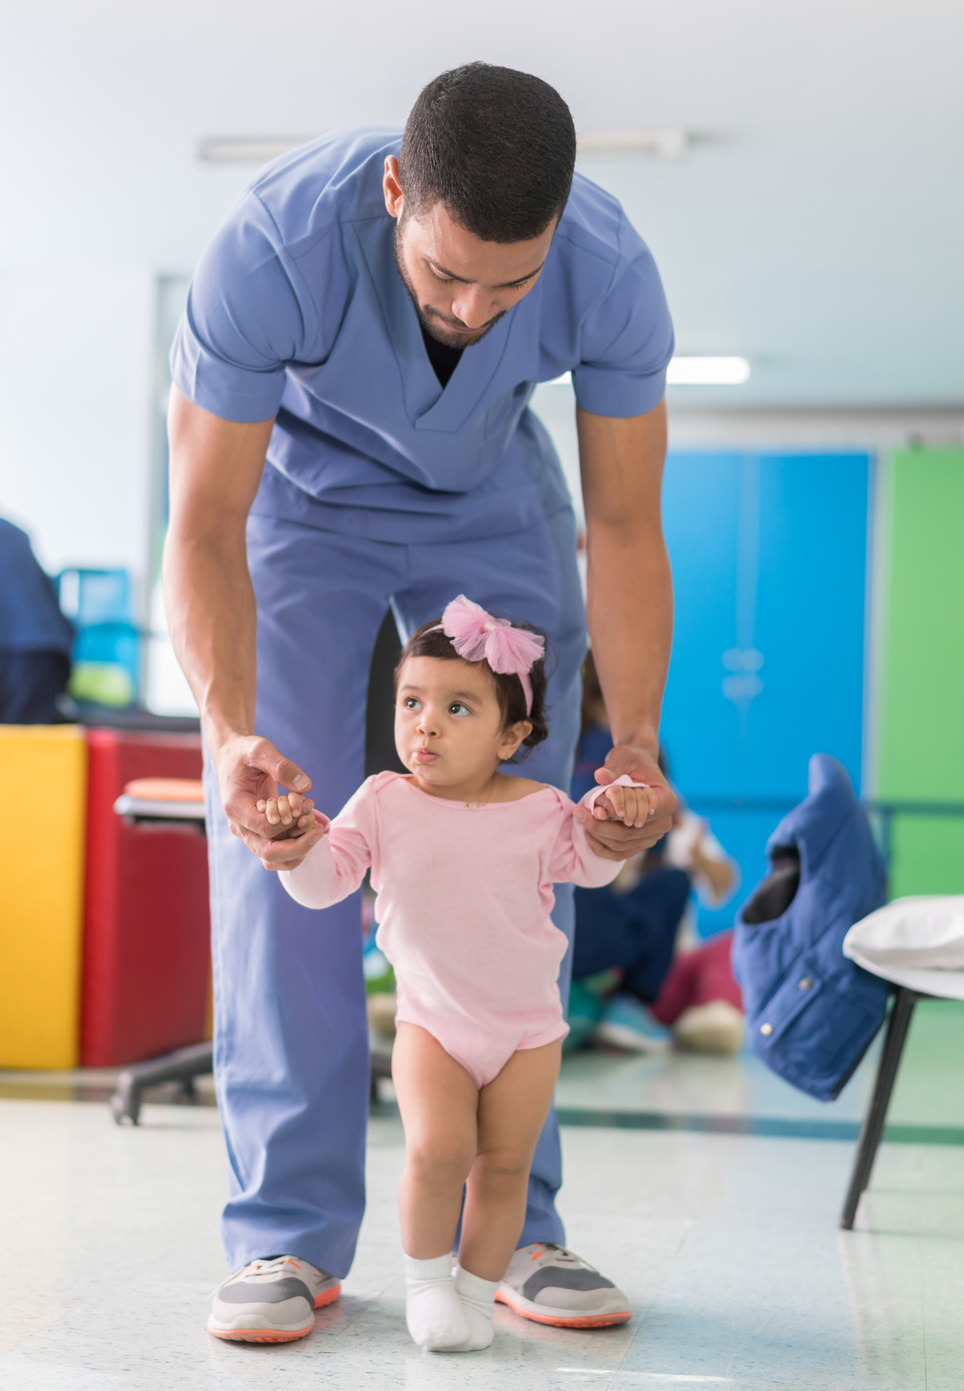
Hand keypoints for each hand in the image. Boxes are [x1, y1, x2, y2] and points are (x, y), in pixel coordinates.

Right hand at [212, 733, 328, 871]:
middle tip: (320, 831)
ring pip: (273, 859)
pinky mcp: (259, 832)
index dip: (290, 822)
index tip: (306, 806)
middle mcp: (239, 826)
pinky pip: (278, 849)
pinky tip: (308, 823)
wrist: (234, 757)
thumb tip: (305, 787)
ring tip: (316, 828)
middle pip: (268, 854)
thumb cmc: (245, 752)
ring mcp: (248, 832)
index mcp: (235, 807)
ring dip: (298, 849)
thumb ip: (281, 766)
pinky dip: (296, 842)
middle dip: (298, 847)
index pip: (265, 829)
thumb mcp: (261, 749)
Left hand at [575, 742, 676, 860]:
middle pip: (628, 834)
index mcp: (666, 801)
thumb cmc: (631, 759)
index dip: (616, 814)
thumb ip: (613, 766)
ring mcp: (654, 835)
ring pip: (621, 845)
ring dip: (598, 836)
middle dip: (601, 826)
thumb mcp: (623, 756)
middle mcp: (664, 822)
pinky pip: (620, 853)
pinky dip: (602, 847)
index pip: (638, 815)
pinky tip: (587, 834)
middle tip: (579, 812)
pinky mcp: (641, 843)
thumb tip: (600, 777)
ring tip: (581, 818)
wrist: (636, 766)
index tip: (596, 808)